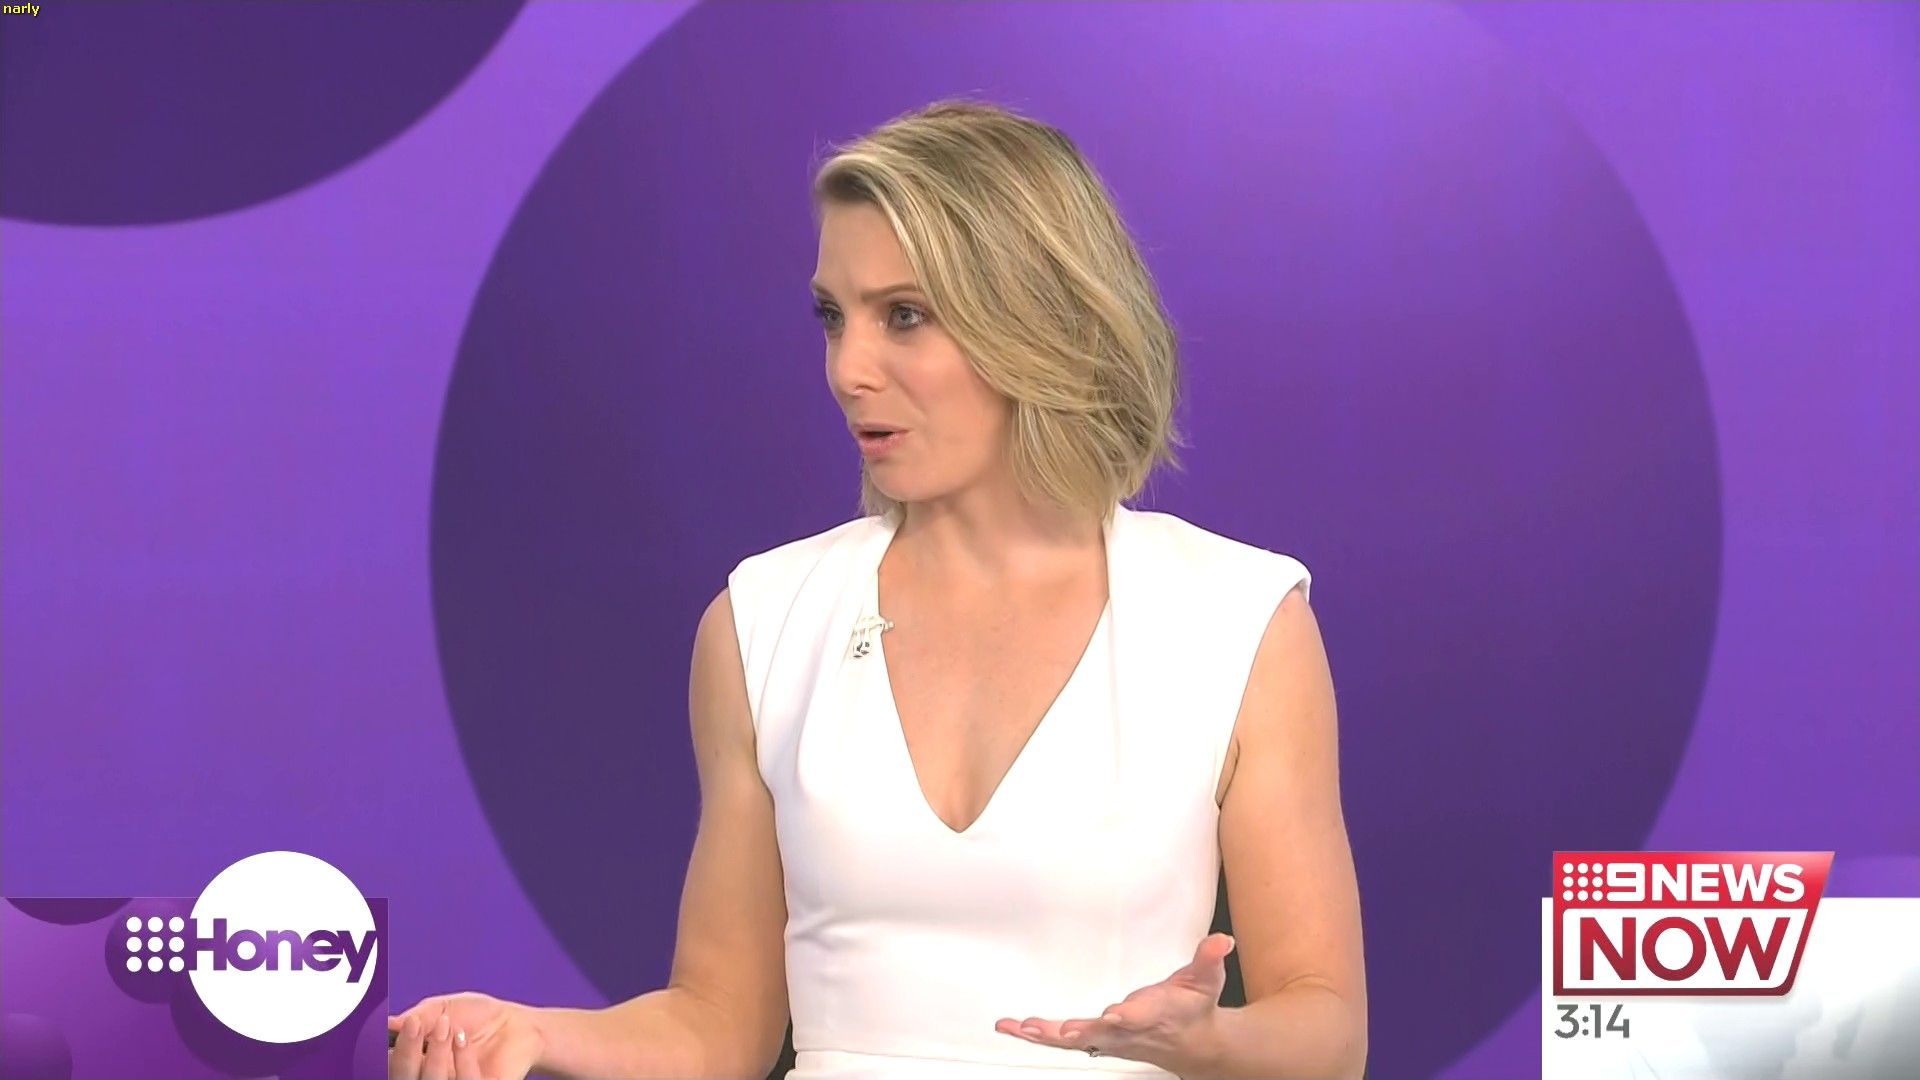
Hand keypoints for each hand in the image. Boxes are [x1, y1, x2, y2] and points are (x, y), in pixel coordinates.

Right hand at [388, 991, 544, 1079]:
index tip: (388, 1031)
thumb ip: (419, 1016)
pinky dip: (460, 1059)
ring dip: (434, 1054)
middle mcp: (428, 1076)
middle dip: (404, 1053)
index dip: (387, 1050)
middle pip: (402, 1077)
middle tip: (413, 1025)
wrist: (517, 1024)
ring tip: (447, 1025)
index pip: (391, 1063)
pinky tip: (462, 1037)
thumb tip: (389, 1023)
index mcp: (416, 1059)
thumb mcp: (444, 1008)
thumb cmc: (478, 1016)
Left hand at [994, 932, 1232, 1073]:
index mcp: (1155, 1013)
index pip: (1141, 1016)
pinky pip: (1061, 1039)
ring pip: (1074, 1040)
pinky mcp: (1094, 1038)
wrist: (1194, 1046)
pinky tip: (1012, 1027)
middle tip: (1058, 1030)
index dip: (1127, 1017)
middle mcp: (1128, 1031)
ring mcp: (1109, 1038)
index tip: (1113, 1015)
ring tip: (1018, 1027)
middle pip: (1100, 1034)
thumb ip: (1209, 958)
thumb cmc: (1194, 1008)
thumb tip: (1221, 940)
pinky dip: (1035, 1033)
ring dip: (1045, 1034)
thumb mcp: (1206, 981)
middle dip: (1080, 1032)